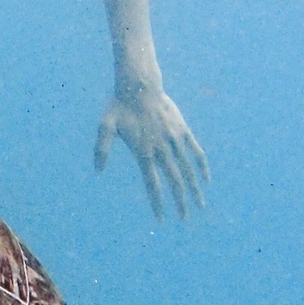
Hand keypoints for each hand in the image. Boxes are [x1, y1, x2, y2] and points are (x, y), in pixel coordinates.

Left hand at [95, 85, 209, 219]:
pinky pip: (195, 151)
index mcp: (142, 152)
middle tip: (184, 219)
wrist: (139, 85)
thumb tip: (98, 171)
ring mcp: (174, 140)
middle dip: (179, 202)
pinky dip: (202, 166)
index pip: (152, 185)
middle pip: (173, 182)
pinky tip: (206, 180)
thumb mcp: (105, 126)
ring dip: (193, 189)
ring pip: (187, 169)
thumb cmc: (119, 106)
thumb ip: (102, 149)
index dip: (157, 203)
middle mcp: (160, 149)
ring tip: (200, 205)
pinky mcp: (182, 130)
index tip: (161, 219)